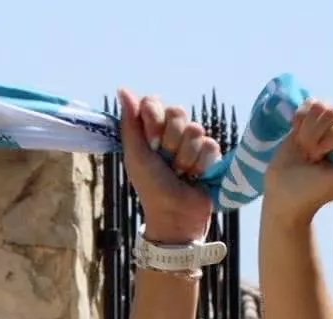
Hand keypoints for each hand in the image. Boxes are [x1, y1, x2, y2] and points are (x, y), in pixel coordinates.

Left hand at [116, 90, 219, 247]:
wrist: (175, 214)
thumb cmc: (152, 187)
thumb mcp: (136, 156)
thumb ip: (130, 123)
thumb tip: (122, 89)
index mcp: (151, 130)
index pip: (155, 102)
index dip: (154, 118)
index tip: (151, 141)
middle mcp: (172, 132)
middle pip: (178, 112)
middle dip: (170, 141)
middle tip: (166, 162)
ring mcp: (193, 142)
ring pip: (195, 129)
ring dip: (185, 157)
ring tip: (181, 173)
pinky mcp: (211, 154)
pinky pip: (211, 145)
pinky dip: (201, 164)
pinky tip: (196, 176)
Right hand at [261, 97, 332, 227]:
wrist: (283, 194)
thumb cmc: (312, 191)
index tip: (326, 154)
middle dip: (317, 137)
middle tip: (312, 159)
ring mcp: (328, 123)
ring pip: (320, 107)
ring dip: (307, 132)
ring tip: (305, 151)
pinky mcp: (309, 119)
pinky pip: (308, 104)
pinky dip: (298, 121)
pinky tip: (297, 138)